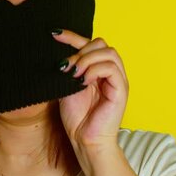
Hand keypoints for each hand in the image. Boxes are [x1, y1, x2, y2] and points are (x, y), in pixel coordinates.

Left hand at [52, 29, 128, 175]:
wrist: (85, 141)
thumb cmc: (77, 118)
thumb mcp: (66, 87)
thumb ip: (67, 70)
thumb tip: (59, 53)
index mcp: (97, 69)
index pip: (89, 44)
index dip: (72, 36)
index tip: (54, 34)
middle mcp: (110, 72)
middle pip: (101, 43)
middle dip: (80, 49)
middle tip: (66, 67)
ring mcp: (118, 80)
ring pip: (108, 52)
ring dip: (87, 59)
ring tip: (74, 74)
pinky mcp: (121, 90)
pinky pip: (111, 68)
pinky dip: (95, 70)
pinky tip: (84, 81)